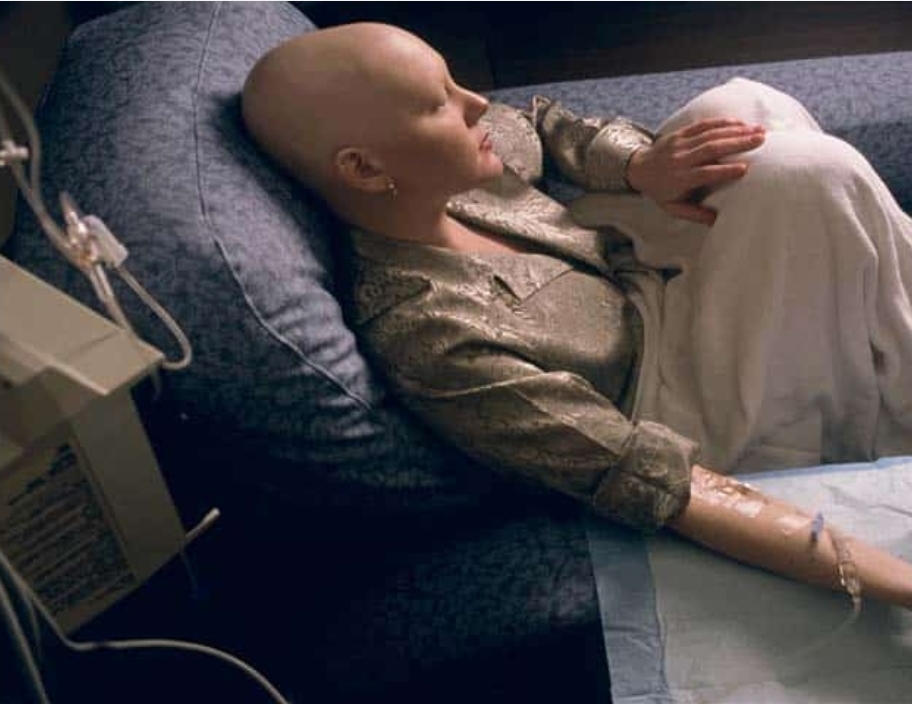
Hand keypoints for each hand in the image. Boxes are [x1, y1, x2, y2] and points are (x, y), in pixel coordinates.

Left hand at [625, 118, 765, 224]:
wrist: (638, 168)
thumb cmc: (660, 191)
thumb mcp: (673, 207)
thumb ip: (694, 214)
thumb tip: (717, 221)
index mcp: (679, 178)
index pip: (704, 173)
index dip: (724, 170)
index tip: (745, 168)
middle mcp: (680, 159)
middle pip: (710, 149)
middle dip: (737, 143)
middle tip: (760, 141)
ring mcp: (680, 143)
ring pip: (709, 134)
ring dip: (736, 131)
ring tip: (759, 131)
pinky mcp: (680, 133)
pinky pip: (702, 125)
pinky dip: (722, 122)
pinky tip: (741, 123)